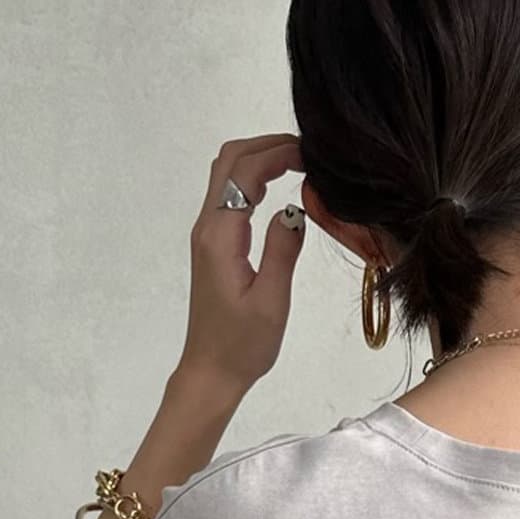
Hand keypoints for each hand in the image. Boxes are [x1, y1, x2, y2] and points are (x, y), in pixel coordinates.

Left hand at [176, 133, 306, 399]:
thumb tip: (295, 207)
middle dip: (266, 145)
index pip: (244, 173)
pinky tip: (278, 187)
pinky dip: (252, 178)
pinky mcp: (213, 245)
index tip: (312, 154)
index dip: (278, 153)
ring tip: (297, 162)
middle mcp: (207, 227)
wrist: (211, 372)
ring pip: (225, 174)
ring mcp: (207, 234)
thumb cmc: (243, 345)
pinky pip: (228, 195)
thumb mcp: (271, 302)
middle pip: (228, 161)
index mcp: (220, 236)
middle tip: (306, 150)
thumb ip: (282, 250)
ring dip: (258, 158)